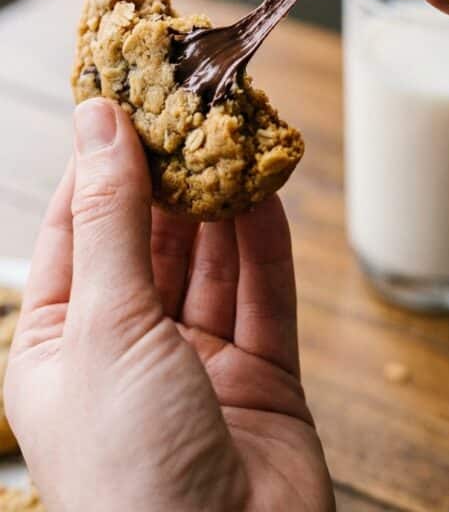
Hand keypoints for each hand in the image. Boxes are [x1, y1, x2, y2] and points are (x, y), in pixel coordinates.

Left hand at [5, 99, 333, 511]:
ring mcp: (198, 364)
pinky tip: (267, 189)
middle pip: (152, 237)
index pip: (80, 227)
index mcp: (64, 344)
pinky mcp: (262, 378)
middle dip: (172, 171)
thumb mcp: (105, 325)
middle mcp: (128, 349)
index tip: (124, 95)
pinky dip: (266, 241)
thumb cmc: (130, 471)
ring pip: (213, 259)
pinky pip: (264, 293)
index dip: (100, 159)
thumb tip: (98, 123)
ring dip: (224, 198)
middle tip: (194, 102)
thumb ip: (112, 219)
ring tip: (237, 129)